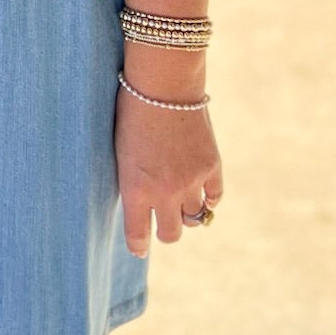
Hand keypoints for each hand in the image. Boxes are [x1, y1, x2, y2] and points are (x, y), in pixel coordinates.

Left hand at [115, 85, 223, 254]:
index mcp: (135, 189)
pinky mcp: (212, 167)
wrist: (163, 85)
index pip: (138, 234)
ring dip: (187, 215)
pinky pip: (214, 198)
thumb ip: (133, 181)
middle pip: (171, 234)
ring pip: (194, 219)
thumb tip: (143, 204)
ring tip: (181, 205)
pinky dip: (208, 199)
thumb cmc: (131, 113)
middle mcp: (164, 192)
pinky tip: (201, 193)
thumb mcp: (121, 153)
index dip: (139, 245)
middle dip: (165, 231)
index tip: (139, 249)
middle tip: (162, 224)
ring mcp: (191, 181)